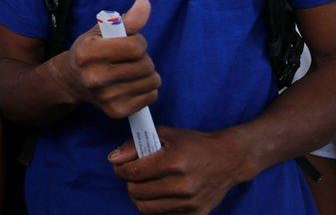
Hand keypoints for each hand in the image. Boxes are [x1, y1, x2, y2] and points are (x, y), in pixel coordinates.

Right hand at [55, 0, 159, 118]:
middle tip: (130, 59)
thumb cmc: (89, 51)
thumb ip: (126, 19)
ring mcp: (106, 97)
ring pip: (152, 81)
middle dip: (143, 58)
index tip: (131, 42)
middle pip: (145, 65)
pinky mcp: (116, 111)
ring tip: (132, 70)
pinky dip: (147, 88)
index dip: (139, 41)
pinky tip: (132, 84)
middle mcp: (94, 78)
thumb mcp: (101, 31)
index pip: (135, 47)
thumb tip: (145, 3)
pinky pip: (151, 96)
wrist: (71, 81)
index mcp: (88, 53)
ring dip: (148, 73)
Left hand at [110, 126, 246, 213]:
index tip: (121, 166)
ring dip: (139, 196)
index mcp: (174, 162)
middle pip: (136, 192)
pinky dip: (156, 206)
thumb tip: (113, 158)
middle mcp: (182, 185)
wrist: (228, 160)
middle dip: (129, 182)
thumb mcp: (164, 134)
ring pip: (145, 208)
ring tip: (144, 184)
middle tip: (133, 174)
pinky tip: (160, 193)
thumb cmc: (193, 144)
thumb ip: (135, 145)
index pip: (133, 172)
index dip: (121, 169)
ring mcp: (190, 203)